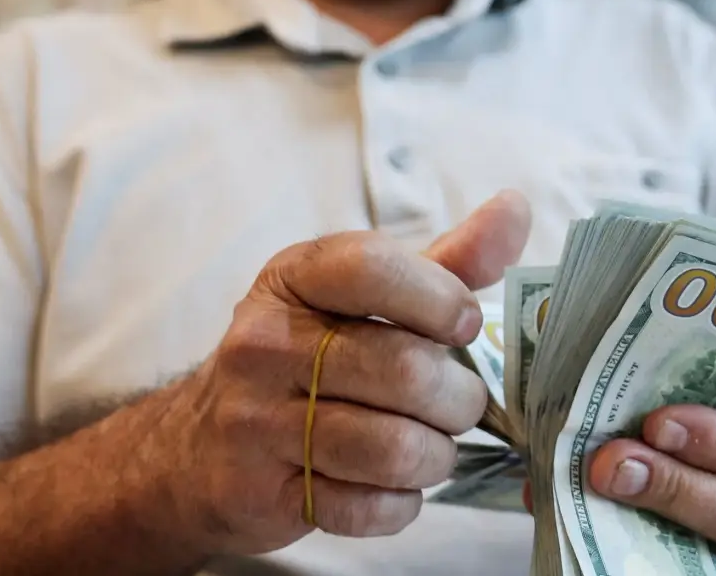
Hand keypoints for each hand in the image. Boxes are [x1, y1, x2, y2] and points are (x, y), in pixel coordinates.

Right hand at [145, 190, 531, 556]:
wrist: (201, 446)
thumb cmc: (307, 356)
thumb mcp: (365, 297)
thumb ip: (446, 260)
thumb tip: (514, 208)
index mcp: (295, 279)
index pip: (372, 269)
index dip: (440, 298)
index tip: (466, 324)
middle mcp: (265, 343)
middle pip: (403, 370)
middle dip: (459, 397)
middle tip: (461, 404)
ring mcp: (254, 420)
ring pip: (391, 447)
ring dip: (437, 456)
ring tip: (435, 446)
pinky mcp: (258, 491)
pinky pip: (363, 507)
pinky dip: (400, 503)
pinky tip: (396, 485)